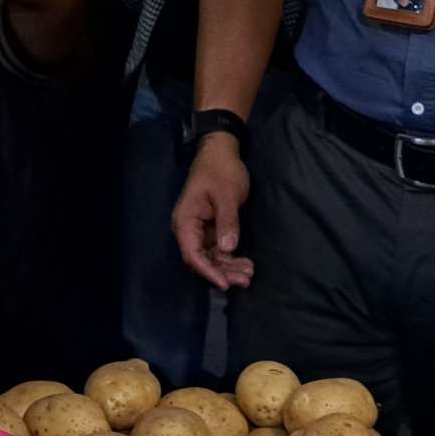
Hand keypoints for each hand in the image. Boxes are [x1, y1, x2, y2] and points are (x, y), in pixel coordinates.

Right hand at [172, 133, 253, 289]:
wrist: (221, 152)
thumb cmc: (221, 170)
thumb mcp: (227, 194)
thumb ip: (227, 221)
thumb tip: (228, 248)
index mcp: (186, 220)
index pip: (192, 253)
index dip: (207, 270)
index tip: (224, 283)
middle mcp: (189, 229)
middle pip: (201, 260)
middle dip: (222, 272)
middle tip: (245, 279)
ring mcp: (200, 230)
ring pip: (210, 258)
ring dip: (228, 268)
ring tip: (249, 274)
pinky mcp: (210, 229)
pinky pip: (217, 250)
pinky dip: (230, 258)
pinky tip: (246, 264)